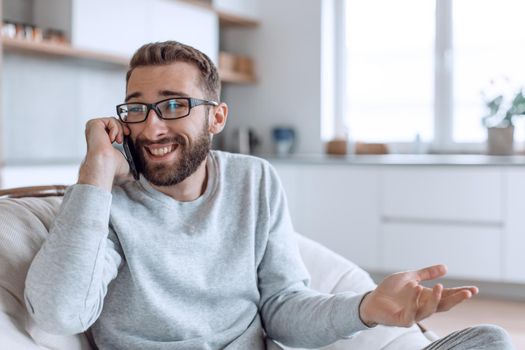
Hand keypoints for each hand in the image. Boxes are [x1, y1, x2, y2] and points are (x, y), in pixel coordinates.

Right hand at [78, 117, 131, 190]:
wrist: (105, 164)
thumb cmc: (112, 166)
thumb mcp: (125, 158)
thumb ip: (130, 156)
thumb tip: (141, 171)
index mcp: (101, 140)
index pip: (115, 128)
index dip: (124, 129)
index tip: (128, 135)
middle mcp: (96, 133)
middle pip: (115, 122)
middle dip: (123, 128)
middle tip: (126, 135)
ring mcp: (93, 128)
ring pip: (113, 120)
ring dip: (120, 130)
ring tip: (118, 141)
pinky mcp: (93, 124)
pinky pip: (110, 120)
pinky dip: (115, 129)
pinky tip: (112, 139)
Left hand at [359, 264, 477, 326]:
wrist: (371, 300)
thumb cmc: (390, 290)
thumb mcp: (410, 277)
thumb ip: (426, 273)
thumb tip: (446, 267)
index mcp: (426, 297)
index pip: (446, 296)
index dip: (459, 293)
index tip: (474, 289)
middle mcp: (422, 307)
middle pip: (443, 305)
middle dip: (456, 299)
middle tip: (468, 292)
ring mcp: (413, 315)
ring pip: (429, 310)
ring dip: (435, 299)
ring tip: (439, 286)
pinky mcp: (402, 320)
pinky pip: (411, 313)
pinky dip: (413, 301)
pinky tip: (416, 289)